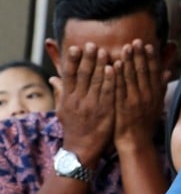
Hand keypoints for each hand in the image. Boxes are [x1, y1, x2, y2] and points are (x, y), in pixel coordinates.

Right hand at [55, 43, 115, 165]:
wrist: (82, 149)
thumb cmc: (73, 127)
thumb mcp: (62, 110)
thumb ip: (60, 92)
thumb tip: (52, 78)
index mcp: (68, 98)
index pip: (68, 75)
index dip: (71, 60)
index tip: (75, 47)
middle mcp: (78, 100)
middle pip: (82, 75)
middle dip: (87, 58)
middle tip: (91, 44)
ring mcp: (92, 105)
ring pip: (96, 81)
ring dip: (100, 65)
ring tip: (104, 50)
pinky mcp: (105, 111)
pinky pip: (109, 92)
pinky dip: (111, 79)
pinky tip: (114, 68)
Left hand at [113, 40, 166, 148]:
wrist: (136, 142)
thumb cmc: (145, 123)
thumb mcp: (157, 105)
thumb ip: (161, 87)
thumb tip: (167, 72)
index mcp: (156, 94)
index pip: (154, 71)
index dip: (151, 58)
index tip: (148, 45)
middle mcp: (147, 95)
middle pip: (144, 71)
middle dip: (139, 54)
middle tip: (135, 40)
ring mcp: (135, 100)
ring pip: (132, 77)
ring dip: (129, 61)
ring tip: (125, 47)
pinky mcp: (123, 106)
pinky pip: (119, 88)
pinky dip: (117, 76)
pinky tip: (113, 65)